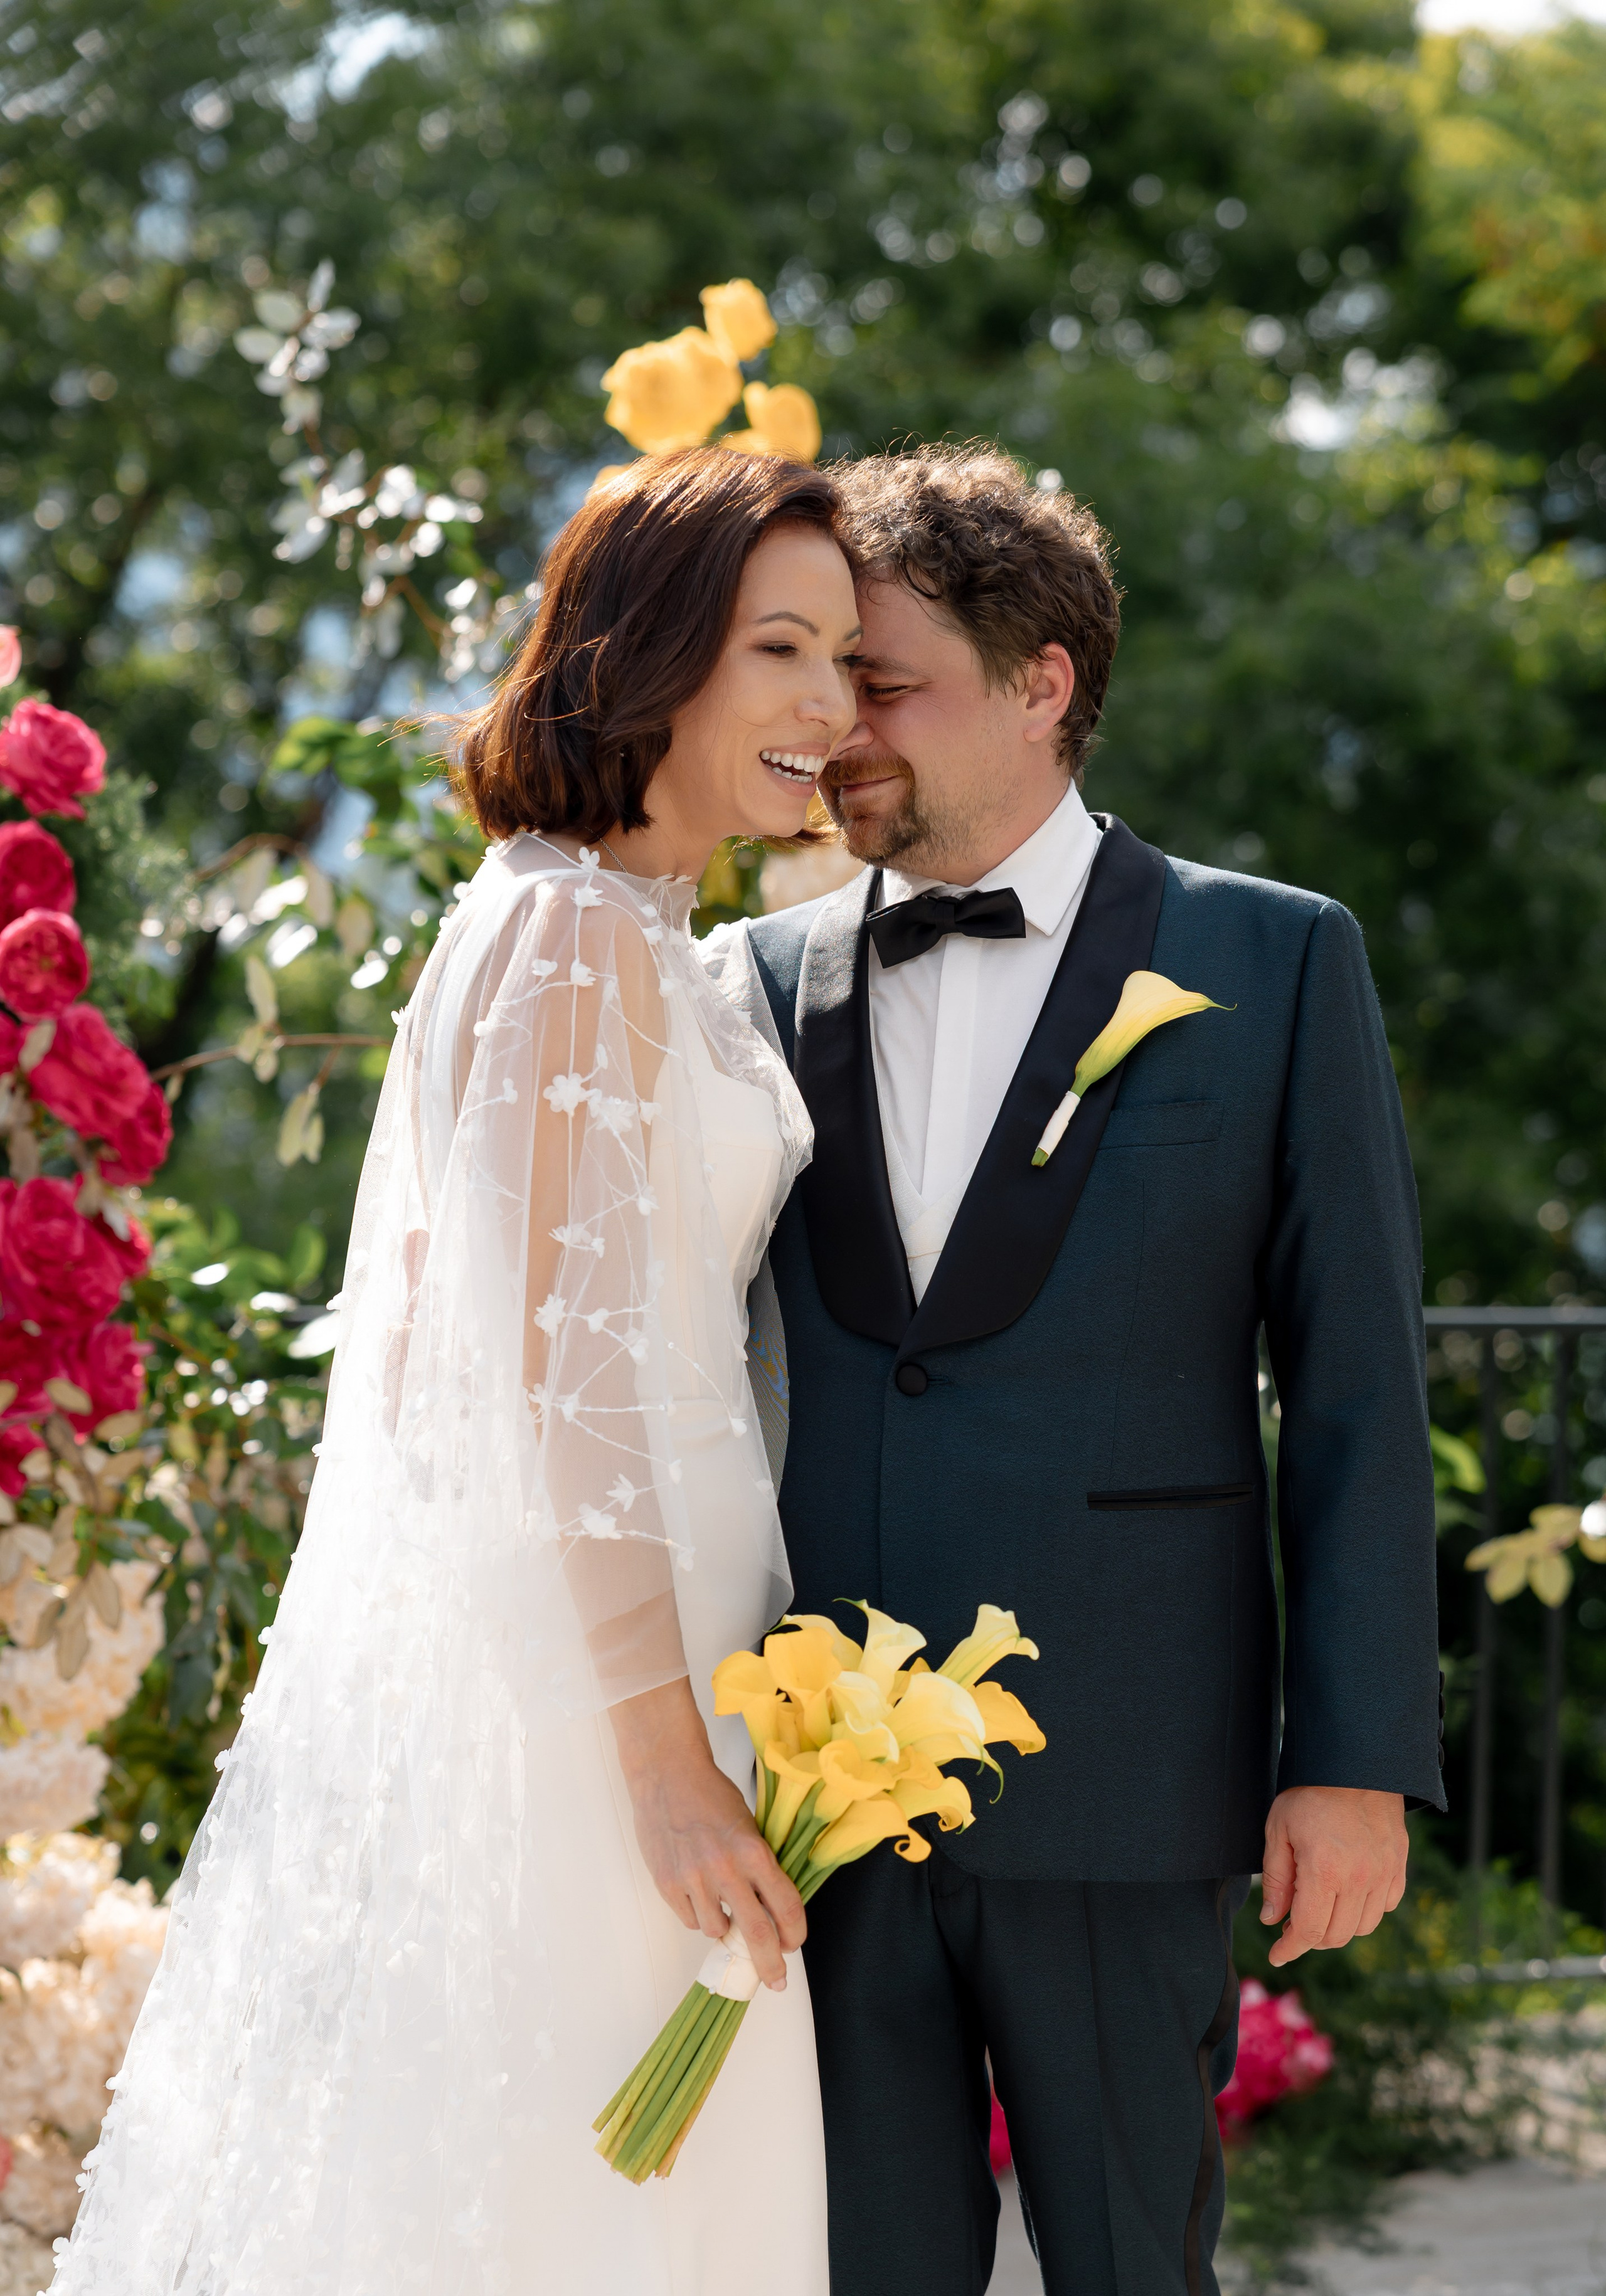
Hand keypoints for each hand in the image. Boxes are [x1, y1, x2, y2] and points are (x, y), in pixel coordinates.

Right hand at [610, 1675, 805, 1990]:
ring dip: (724, 1927)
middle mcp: (726, 1870)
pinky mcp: (667, 1885)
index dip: (795, 1933)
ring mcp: (693, 1880)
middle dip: (770, 1964)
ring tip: (722, 1904)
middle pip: (757, 1934)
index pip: (786, 1906)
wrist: (666, 1773)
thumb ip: (758, 1864)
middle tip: (775, 1980)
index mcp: (753, 1851)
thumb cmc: (710, 1793)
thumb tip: (770, 1906)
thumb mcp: (747, 1824)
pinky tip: (697, 1891)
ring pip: (716, 1930)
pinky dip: (696, 1913)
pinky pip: (689, 1919)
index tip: (794, 1944)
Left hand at [1259, 1786, 1406, 1966]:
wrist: (1354, 1762)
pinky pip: (1386, 1907)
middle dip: (1310, 1938)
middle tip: (1292, 1921)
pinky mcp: (1399, 1866)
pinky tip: (1347, 1894)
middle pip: (1336, 1936)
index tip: (1276, 1955)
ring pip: (1362, 1927)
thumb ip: (1276, 1879)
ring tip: (1319, 1906)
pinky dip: (1366, 1910)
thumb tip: (1272, 1920)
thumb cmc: (1310, 1792)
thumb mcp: (1278, 1829)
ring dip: (1338, 1927)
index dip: (1290, 1949)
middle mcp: (1360, 1878)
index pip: (1309, 1931)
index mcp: (1325, 1870)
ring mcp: (1384, 1873)